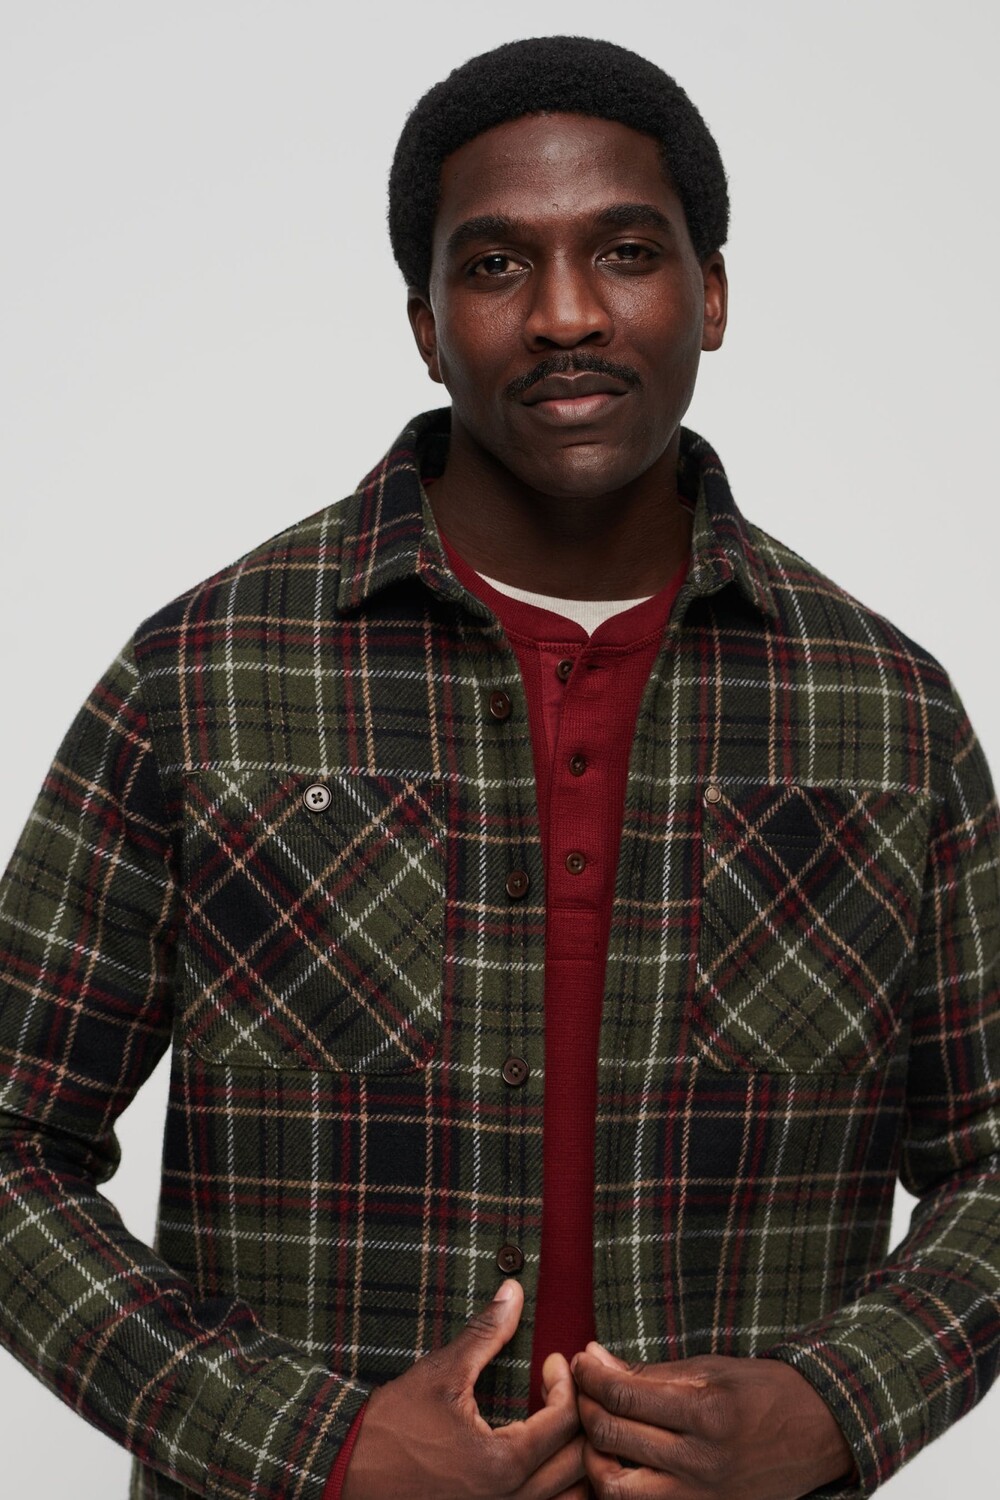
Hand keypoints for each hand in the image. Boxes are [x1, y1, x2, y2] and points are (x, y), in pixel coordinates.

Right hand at [341, 1279, 585, 1499]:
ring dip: (572, 1460)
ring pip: (569, 1498)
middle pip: (578, 1464)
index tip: (552, 1361)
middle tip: (561, 1388)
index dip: (566, 1383)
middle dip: (579, 1419)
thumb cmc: (391, 1426)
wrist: (346, 1473)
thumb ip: (486, 1334)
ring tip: (557, 1424)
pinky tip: (539, 1457)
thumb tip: (513, 1290)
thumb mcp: (441, 1373)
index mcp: (503, 1464)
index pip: (566, 1422)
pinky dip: (554, 1487)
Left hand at [571, 1343, 856, 1498]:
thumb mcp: (710, 1368)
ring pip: (616, 1489)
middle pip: (612, 1439)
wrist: (818, 1433)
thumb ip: (649, 1371)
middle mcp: (702, 1462)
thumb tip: (595, 1359)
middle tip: (582, 1388)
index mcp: (707, 1414)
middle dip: (585, 1408)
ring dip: (593, 1458)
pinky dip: (619, 1488)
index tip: (580, 1359)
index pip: (624, 1396)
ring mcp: (702, 1498)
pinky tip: (615, 1462)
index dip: (591, 1375)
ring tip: (595, 1431)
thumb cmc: (763, 1391)